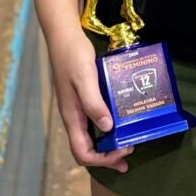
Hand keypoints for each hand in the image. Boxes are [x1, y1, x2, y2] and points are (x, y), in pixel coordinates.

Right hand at [47, 28, 132, 171]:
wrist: (64, 35)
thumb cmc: (73, 55)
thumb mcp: (85, 78)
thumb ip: (94, 103)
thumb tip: (107, 128)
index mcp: (72, 117)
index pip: (82, 153)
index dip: (102, 160)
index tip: (123, 153)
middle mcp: (74, 116)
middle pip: (87, 148)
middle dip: (108, 156)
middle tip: (130, 150)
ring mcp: (78, 107)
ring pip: (92, 135)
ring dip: (109, 143)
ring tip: (129, 140)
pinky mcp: (83, 97)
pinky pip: (95, 119)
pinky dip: (108, 125)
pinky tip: (121, 118)